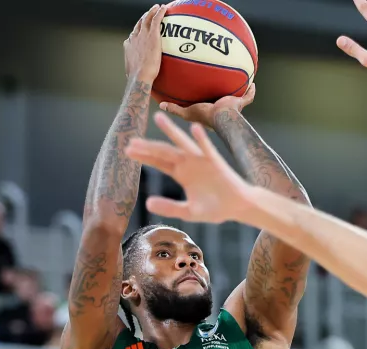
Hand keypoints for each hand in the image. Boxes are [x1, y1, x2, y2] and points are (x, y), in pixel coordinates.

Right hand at [124, 5, 167, 80]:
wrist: (140, 76)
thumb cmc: (137, 78)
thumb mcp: (132, 72)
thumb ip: (135, 69)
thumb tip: (136, 75)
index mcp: (129, 45)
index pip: (133, 35)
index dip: (137, 30)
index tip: (140, 28)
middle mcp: (134, 38)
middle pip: (139, 24)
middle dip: (144, 17)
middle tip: (148, 13)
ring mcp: (143, 36)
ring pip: (147, 19)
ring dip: (152, 11)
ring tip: (156, 7)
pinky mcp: (152, 36)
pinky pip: (156, 20)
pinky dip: (160, 12)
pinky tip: (164, 8)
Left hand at [127, 113, 251, 223]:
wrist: (238, 207)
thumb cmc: (215, 208)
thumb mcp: (189, 212)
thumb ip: (170, 207)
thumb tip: (147, 203)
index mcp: (181, 173)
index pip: (159, 162)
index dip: (144, 157)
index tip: (128, 151)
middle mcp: (189, 163)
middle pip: (165, 152)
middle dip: (149, 146)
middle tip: (131, 141)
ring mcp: (202, 160)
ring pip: (183, 143)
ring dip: (171, 131)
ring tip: (158, 117)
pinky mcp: (216, 162)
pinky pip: (208, 148)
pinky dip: (201, 139)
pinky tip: (194, 128)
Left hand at [159, 84, 255, 128]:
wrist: (222, 117)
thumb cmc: (205, 116)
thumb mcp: (187, 113)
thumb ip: (175, 109)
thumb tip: (161, 105)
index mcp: (211, 115)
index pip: (209, 107)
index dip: (208, 105)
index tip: (206, 100)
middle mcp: (223, 111)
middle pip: (224, 102)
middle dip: (225, 97)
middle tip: (224, 88)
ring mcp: (234, 108)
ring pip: (238, 99)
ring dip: (240, 92)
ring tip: (241, 82)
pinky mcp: (241, 103)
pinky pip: (248, 96)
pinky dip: (251, 91)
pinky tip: (252, 82)